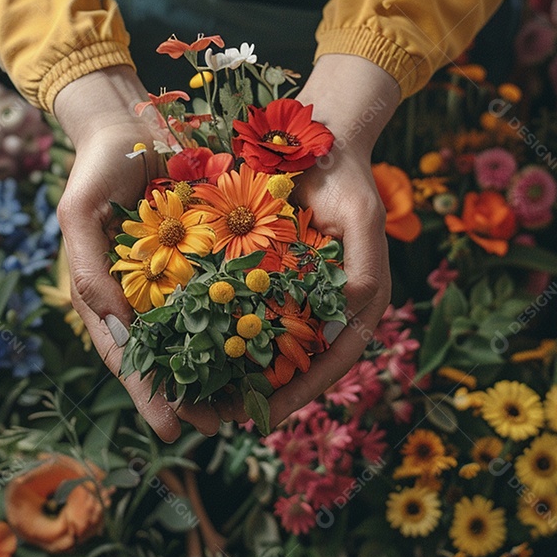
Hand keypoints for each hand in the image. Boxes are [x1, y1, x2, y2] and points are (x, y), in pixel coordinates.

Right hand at [54, 67, 219, 440]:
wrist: (130, 120)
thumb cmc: (98, 168)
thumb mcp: (78, 213)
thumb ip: (88, 268)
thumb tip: (111, 325)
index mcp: (107, 294)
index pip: (126, 355)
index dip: (147, 393)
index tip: (170, 430)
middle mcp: (143, 292)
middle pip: (166, 354)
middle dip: (189, 394)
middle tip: (220, 427)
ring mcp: (175, 274)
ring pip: (198, 331)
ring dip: (218, 368)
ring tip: (246, 403)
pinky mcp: (204, 251)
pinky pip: (222, 290)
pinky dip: (237, 319)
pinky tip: (262, 343)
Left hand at [224, 54, 400, 426]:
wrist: (316, 137)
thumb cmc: (344, 177)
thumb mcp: (362, 217)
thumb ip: (365, 269)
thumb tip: (354, 315)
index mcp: (358, 302)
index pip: (333, 362)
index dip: (300, 394)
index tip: (264, 419)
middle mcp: (326, 304)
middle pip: (297, 365)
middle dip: (261, 394)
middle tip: (220, 418)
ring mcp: (297, 290)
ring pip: (267, 344)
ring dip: (236, 372)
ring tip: (199, 397)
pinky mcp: (268, 274)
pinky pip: (245, 310)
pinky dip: (222, 331)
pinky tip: (191, 346)